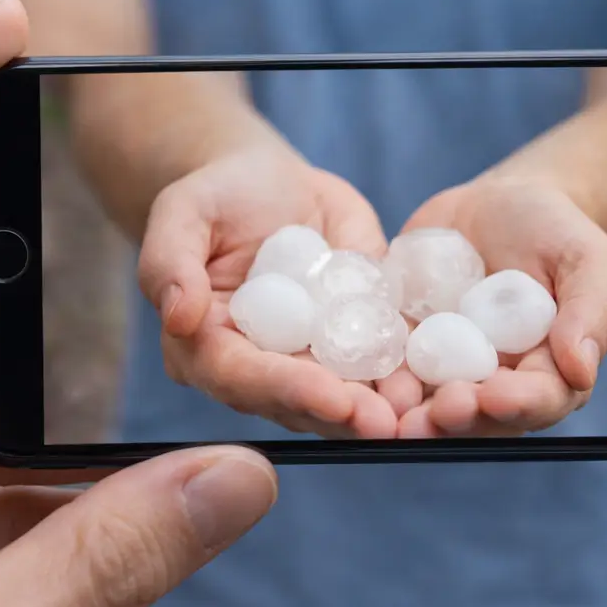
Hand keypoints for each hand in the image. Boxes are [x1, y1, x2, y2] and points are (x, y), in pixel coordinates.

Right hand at [139, 146, 399, 438]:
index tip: (332, 398)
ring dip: (380, 408)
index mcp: (206, 347)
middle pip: (299, 402)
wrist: (268, 183)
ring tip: (418, 412)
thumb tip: (179, 316)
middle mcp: (258, 367)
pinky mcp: (352, 340)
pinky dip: (408, 375)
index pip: (244, 378)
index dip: (288, 389)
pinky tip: (436, 382)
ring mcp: (309, 359)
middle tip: (385, 423)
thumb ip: (170, 261)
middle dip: (343, 414)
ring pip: (344, 396)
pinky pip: (381, 362)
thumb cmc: (216, 195)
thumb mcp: (183, 211)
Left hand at [380, 174, 606, 437]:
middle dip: (455, 419)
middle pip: (477, 415)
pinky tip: (351, 372)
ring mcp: (444, 368)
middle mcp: (493, 383)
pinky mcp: (404, 344)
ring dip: (408, 412)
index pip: (537, 400)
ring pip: (425, 401)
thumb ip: (592, 311)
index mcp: (546, 373)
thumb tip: (582, 370)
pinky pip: (384, 365)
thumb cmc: (557, 231)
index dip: (516, 404)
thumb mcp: (587, 258)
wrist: (500, 205)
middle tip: (434, 413)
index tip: (493, 396)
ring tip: (390, 409)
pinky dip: (370, 374)